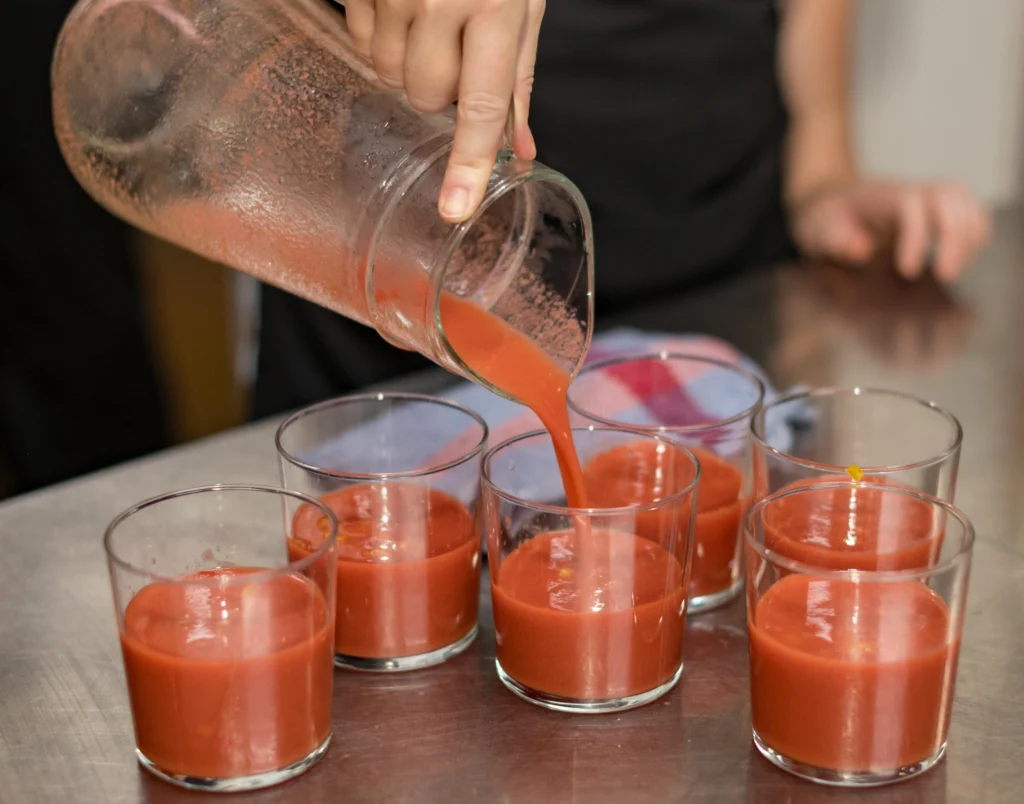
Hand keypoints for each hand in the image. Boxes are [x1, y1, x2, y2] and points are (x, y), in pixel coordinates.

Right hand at [344, 0, 544, 222]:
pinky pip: (360, 41)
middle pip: (427, 97)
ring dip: (406, 62)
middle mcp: (439, 1)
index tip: (456, 208)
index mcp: (492, 4)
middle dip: (441, 85)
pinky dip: (378, 34)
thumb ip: (518, 76)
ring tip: (427, 18)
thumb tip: (520, 147)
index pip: (482, 105)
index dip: (469, 162)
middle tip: (456, 41)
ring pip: (388, 76)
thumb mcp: (521, 3)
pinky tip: (399, 5)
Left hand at [790, 179, 991, 282]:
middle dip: (954, 237)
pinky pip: (966, 210)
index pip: (911, 205)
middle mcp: (908, 192)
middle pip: (948, 198)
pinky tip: (964, 257)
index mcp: (879, 196)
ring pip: (963, 201)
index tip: (907, 271)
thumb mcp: (815, 226)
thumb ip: (833, 236)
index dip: (917, 236)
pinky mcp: (934, 210)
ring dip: (969, 235)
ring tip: (953, 270)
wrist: (828, 198)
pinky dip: (974, 232)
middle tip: (945, 276)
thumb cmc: (823, 215)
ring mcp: (924, 198)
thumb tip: (861, 249)